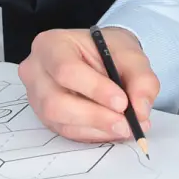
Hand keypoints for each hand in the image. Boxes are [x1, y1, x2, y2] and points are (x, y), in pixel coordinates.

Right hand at [18, 27, 158, 144]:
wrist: (102, 57)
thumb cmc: (110, 51)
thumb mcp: (131, 55)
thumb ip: (141, 79)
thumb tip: (140, 111)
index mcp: (51, 45)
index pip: (66, 70)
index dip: (95, 89)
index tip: (122, 102)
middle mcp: (36, 71)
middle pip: (56, 102)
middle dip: (95, 116)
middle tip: (126, 123)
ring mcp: (37, 96)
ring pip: (60, 121)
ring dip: (96, 128)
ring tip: (125, 126)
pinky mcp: (45, 117)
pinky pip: (67, 132)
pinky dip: (93, 134)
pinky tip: (112, 129)